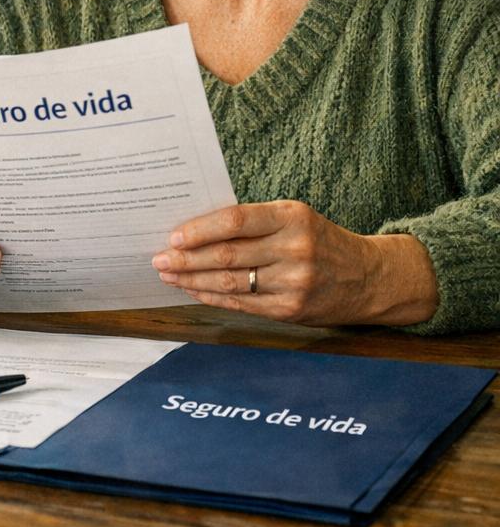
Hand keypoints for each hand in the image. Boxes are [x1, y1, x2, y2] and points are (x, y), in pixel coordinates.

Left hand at [152, 200, 437, 326]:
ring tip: (168, 275)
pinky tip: (193, 290)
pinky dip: (212, 296)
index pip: (235, 221)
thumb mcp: (294, 218)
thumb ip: (253, 222)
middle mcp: (293, 250)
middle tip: (158, 258)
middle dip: (186, 259)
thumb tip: (195, 228)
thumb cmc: (319, 240)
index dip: (199, 230)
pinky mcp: (290, 310)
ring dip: (192, 280)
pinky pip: (242, 303)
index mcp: (291, 217)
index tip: (172, 236)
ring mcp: (293, 283)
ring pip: (230, 282)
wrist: (369, 278)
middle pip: (227, 255)